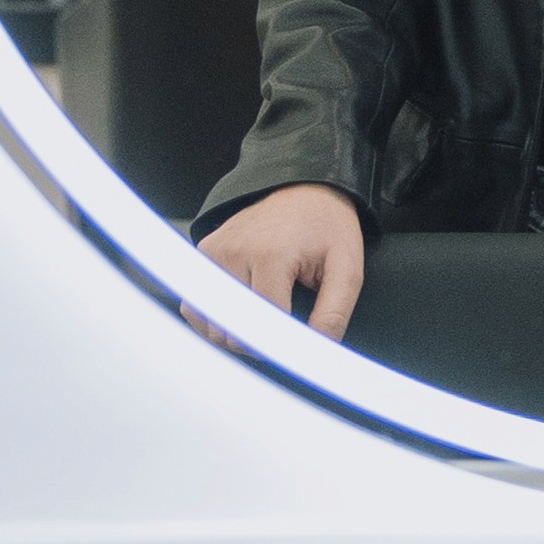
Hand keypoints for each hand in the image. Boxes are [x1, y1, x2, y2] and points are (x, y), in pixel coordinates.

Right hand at [199, 186, 365, 336]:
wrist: (304, 188)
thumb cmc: (327, 227)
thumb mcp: (347, 268)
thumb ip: (333, 314)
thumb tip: (316, 355)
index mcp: (270, 255)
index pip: (263, 327)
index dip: (282, 345)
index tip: (297, 346)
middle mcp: (233, 252)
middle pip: (234, 332)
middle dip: (260, 342)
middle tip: (285, 324)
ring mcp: (212, 252)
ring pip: (212, 324)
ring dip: (237, 332)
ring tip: (266, 312)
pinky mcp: (202, 254)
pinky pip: (196, 306)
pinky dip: (216, 319)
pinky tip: (243, 310)